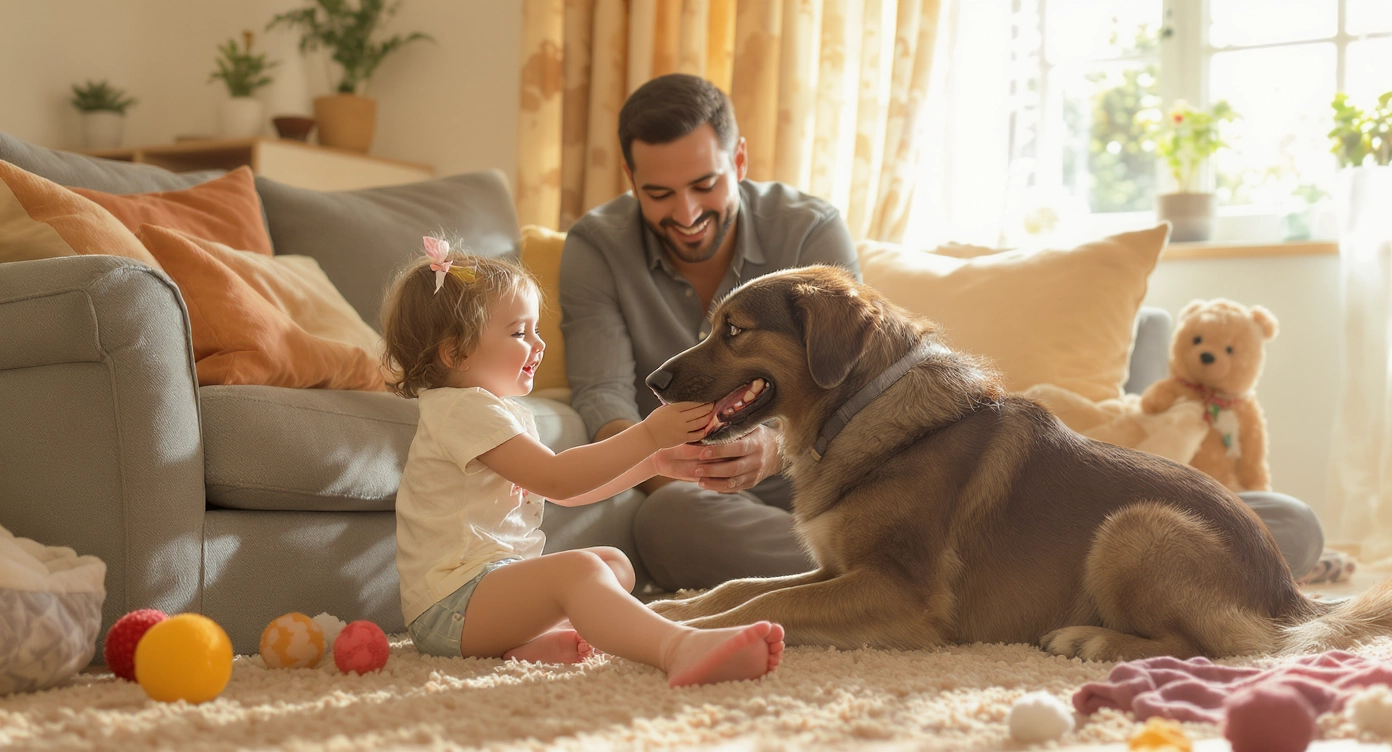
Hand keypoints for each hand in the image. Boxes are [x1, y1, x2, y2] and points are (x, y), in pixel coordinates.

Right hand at [640, 401, 712, 448]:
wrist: (649, 436)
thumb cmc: (655, 420)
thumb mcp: (664, 408)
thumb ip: (676, 405)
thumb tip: (690, 401)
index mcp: (673, 409)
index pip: (692, 403)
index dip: (702, 401)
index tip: (707, 398)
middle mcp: (679, 419)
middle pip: (699, 412)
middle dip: (708, 408)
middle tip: (713, 405)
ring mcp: (682, 429)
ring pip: (700, 423)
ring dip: (708, 418)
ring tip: (712, 414)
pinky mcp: (683, 438)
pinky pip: (697, 435)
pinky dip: (704, 431)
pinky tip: (707, 428)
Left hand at [653, 424, 781, 492]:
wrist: (778, 451)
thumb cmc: (757, 434)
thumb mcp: (750, 426)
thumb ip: (734, 425)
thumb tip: (711, 419)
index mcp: (756, 443)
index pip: (737, 448)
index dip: (720, 451)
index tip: (702, 451)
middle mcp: (757, 460)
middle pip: (734, 468)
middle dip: (713, 469)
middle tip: (694, 468)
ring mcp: (755, 474)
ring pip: (733, 481)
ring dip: (714, 481)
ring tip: (697, 478)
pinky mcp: (751, 483)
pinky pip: (734, 488)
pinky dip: (719, 487)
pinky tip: (705, 484)